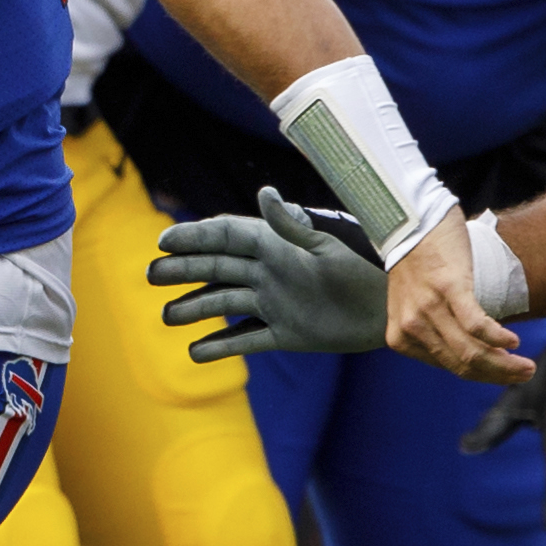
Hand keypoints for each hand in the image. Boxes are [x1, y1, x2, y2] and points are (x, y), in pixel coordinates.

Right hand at [149, 189, 387, 356]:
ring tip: (166, 316)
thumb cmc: (368, 265)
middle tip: (150, 276)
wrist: (396, 305)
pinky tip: (195, 352)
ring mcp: (276, 304)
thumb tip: (263, 193)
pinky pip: (247, 339)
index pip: (225, 237)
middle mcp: (271, 273)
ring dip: (194, 308)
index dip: (194, 238)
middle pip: (216, 269)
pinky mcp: (287, 334)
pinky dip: (222, 346)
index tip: (163, 241)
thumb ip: (292, 224)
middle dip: (183, 270)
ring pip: (224, 305)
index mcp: (278, 246)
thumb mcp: (328, 243)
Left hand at [386, 214, 537, 383]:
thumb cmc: (418, 262)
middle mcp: (412, 326)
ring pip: (471, 351)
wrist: (408, 220)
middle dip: (498, 375)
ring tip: (526, 365)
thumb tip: (470, 353)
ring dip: (504, 363)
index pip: (450, 366)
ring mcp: (428, 307)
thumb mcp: (414, 305)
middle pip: (462, 364)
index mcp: (401, 337)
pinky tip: (513, 342)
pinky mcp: (447, 287)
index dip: (482, 374)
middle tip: (524, 374)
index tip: (505, 372)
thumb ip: (433, 330)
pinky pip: (475, 325)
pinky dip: (497, 338)